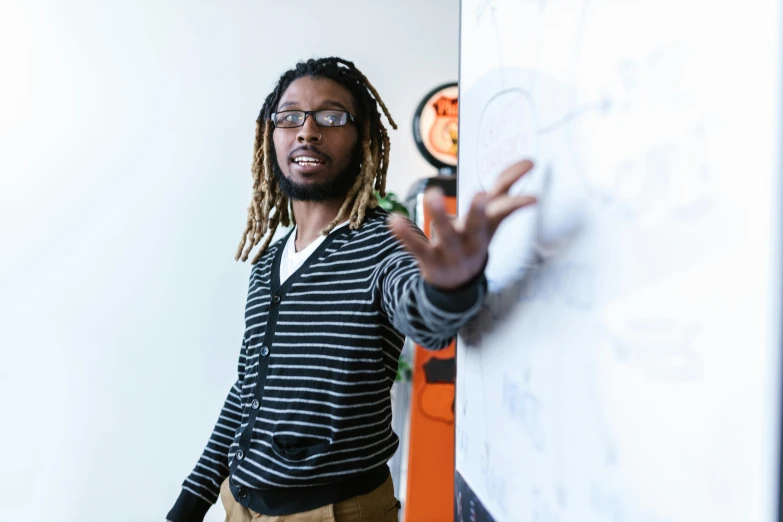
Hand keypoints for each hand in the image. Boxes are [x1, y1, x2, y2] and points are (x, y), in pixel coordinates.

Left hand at [389, 159, 536, 289]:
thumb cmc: (475, 240)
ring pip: (447, 235)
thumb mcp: (493, 219)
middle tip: (480, 194)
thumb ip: (505, 189)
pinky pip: (416, 247)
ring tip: (432, 193)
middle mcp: (473, 241)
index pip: (504, 209)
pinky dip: (405, 234)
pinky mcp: (430, 261)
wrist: (457, 284)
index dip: (517, 200)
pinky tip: (394, 219)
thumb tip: (530, 160)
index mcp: (488, 227)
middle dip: (479, 211)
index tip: (532, 194)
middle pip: (477, 226)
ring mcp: (451, 252)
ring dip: (440, 216)